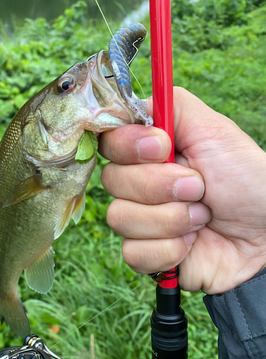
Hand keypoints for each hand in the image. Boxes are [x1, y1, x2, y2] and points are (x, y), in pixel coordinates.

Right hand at [99, 87, 265, 293]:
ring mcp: (141, 220)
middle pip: (111, 179)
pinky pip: (133, 252)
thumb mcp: (214, 131)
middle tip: (199, 188)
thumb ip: (171, 107)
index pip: (109, 140)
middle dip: (160, 186)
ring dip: (170, 219)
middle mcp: (140, 183)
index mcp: (152, 151)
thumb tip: (130, 104)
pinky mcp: (145, 254)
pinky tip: (192, 245)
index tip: (161, 148)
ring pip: (119, 217)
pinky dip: (168, 249)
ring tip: (203, 218)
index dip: (127, 145)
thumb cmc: (248, 183)